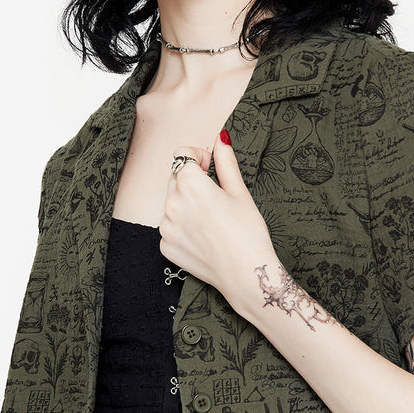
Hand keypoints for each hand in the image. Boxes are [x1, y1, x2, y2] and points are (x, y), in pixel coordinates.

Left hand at [160, 131, 276, 307]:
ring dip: (186, 204)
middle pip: (175, 178)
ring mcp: (166, 227)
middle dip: (192, 180)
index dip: (199, 158)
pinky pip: (170, 227)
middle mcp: (171, 203)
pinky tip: (204, 237)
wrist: (245, 274)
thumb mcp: (240, 192)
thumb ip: (226, 162)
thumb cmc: (248, 233)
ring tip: (211, 220)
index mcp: (190, 184)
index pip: (182, 155)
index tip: (211, 169)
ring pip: (172, 203)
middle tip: (216, 198)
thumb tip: (221, 138)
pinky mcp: (165, 246)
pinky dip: (183, 227)